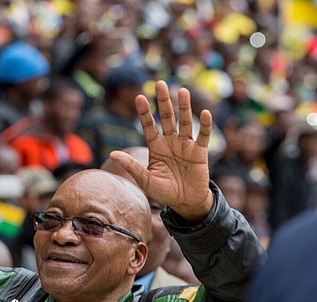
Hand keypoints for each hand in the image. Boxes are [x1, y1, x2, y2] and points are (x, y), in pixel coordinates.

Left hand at [110, 81, 213, 222]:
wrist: (185, 202)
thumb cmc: (164, 192)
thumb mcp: (145, 180)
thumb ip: (131, 166)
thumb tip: (112, 154)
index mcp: (156, 147)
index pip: (149, 126)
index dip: (144, 113)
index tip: (139, 97)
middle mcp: (171, 142)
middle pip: (166, 117)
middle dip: (163, 101)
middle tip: (160, 83)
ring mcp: (186, 145)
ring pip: (185, 122)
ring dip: (184, 107)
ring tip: (181, 91)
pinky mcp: (200, 152)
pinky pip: (203, 136)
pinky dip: (205, 125)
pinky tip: (204, 113)